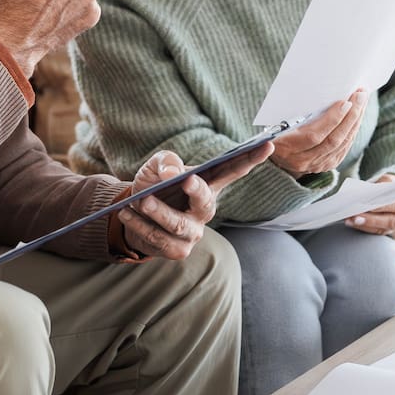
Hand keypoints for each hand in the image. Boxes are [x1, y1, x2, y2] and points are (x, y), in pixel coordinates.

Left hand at [119, 143, 273, 259]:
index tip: (268, 144)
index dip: (251, 158)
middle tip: (186, 179)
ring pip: (178, 225)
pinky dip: (140, 225)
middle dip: (197, 190)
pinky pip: (159, 240)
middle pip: (206, 201)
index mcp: (208, 184)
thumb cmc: (152, 185)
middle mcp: (205, 210)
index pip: (234, 170)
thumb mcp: (155, 167)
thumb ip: (166, 162)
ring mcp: (194, 232)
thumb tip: (172, 173)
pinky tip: (127, 212)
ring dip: (159, 212)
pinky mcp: (178, 250)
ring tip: (141, 200)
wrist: (131, 213)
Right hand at [269, 90, 367, 176]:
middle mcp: (303, 160)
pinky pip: (344, 148)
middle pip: (333, 140)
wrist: (275, 156)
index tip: (345, 102)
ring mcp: (316, 165)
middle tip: (361, 95)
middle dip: (350, 116)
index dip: (332, 120)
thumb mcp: (276, 123)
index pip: (314, 136)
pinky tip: (357, 116)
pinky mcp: (326, 165)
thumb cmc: (274, 131)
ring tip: (362, 101)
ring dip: (355, 121)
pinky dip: (352, 130)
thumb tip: (315, 95)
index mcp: (287, 148)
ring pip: (342, 144)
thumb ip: (291, 115)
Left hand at [345, 173, 394, 238]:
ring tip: (350, 221)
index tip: (365, 204)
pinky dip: (367, 229)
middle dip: (371, 219)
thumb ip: (381, 186)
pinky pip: (381, 234)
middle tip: (354, 217)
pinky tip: (355, 224)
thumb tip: (364, 194)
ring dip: (366, 226)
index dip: (382, 206)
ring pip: (385, 230)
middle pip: (392, 221)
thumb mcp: (391, 180)